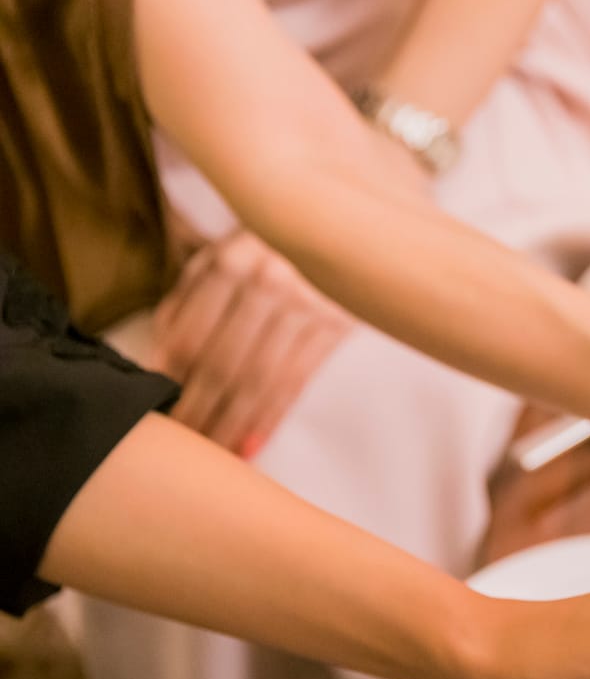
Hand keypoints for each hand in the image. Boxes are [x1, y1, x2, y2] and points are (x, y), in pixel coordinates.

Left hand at [153, 232, 351, 457]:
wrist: (344, 225)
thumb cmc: (267, 243)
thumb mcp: (220, 253)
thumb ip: (186, 300)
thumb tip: (159, 363)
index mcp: (229, 260)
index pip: (190, 336)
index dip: (170, 381)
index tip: (156, 413)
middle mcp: (269, 280)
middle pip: (223, 365)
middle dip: (199, 412)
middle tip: (181, 448)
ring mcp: (308, 304)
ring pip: (260, 380)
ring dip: (234, 423)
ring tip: (213, 454)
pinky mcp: (336, 324)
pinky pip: (297, 380)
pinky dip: (272, 416)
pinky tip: (252, 441)